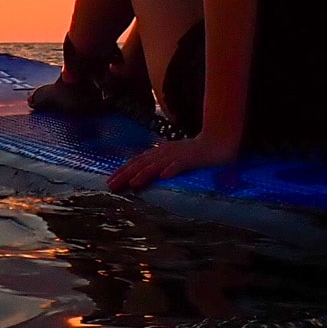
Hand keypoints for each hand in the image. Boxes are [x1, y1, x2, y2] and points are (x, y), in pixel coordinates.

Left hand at [107, 133, 240, 191]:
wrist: (216, 141)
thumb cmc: (194, 152)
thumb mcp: (172, 158)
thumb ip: (159, 164)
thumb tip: (145, 174)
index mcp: (159, 152)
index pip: (136, 162)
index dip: (122, 171)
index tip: (110, 181)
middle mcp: (164, 152)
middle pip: (141, 164)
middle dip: (125, 174)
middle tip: (111, 186)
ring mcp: (176, 155)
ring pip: (156, 165)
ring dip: (143, 174)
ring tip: (132, 183)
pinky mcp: (190, 159)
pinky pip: (179, 165)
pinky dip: (171, 169)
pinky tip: (164, 177)